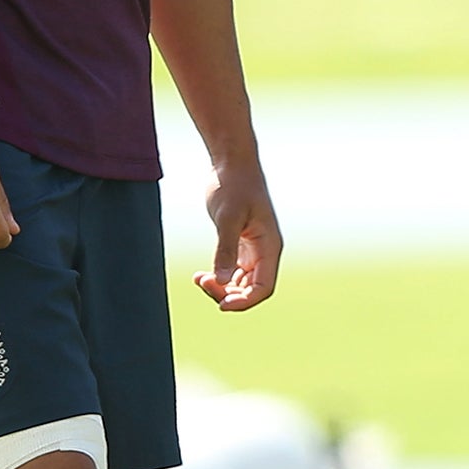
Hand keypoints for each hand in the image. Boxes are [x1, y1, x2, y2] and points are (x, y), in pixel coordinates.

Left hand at [193, 158, 280, 310]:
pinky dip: (218, 277)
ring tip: (199, 278)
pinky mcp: (241, 243)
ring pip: (240, 282)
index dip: (245, 302)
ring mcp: (253, 249)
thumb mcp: (228, 218)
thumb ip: (226, 250)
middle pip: (251, 289)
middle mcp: (265, 251)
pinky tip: (200, 274)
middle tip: (203, 283)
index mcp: (269, 246)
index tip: (221, 304)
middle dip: (228, 294)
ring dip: (221, 287)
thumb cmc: (234, 185)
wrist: (231, 163)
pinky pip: (233, 271)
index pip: (263, 287)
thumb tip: (223, 282)